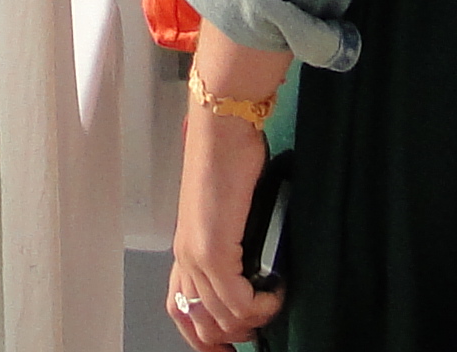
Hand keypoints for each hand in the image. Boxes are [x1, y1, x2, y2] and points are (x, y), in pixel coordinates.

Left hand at [168, 28, 290, 343]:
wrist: (223, 126)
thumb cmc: (229, 157)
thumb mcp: (230, 209)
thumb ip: (234, 240)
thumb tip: (255, 268)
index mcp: (184, 248)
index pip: (179, 310)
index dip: (201, 337)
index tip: (230, 346)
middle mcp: (184, 255)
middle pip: (201, 323)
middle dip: (234, 336)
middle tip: (261, 327)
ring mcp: (196, 255)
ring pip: (222, 317)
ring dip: (254, 319)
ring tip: (274, 303)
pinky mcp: (213, 249)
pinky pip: (237, 300)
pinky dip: (262, 304)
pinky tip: (277, 290)